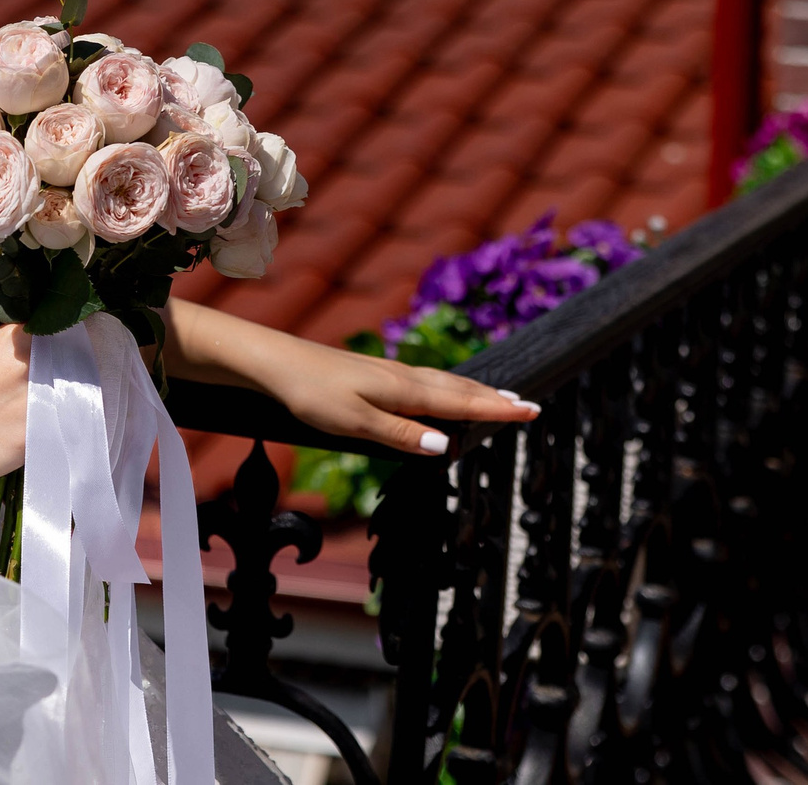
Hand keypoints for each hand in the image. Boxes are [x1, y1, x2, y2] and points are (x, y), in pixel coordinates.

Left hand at [249, 334, 532, 456]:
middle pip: (458, 389)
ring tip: (497, 397)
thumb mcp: (356, 422)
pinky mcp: (373, 374)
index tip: (531, 411)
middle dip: (493, 399)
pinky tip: (441, 389)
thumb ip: (401, 435)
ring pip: (441, 383)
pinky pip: (423, 381)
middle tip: (528, 405)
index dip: (496, 409)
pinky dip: (446, 387)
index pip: (460, 402)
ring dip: (472, 391)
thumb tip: (447, 445)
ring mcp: (388, 373)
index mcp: (404, 391)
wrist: (275, 362)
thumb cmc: (312, 394)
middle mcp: (402, 378)